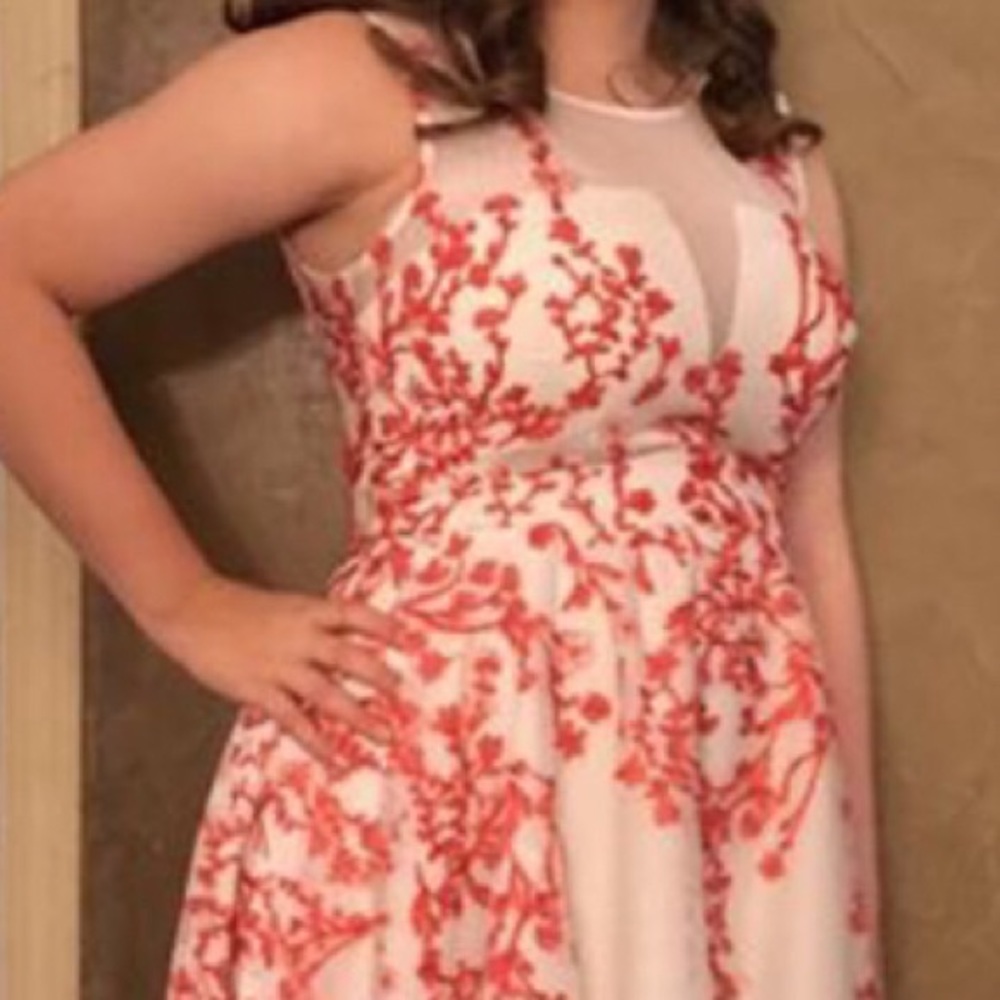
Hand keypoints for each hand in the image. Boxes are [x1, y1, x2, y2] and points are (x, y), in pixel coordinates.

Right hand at [139, 571, 408, 761]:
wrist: (192, 610)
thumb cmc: (237, 608)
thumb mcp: (283, 607)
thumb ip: (310, 624)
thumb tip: (342, 641)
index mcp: (306, 611)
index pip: (352, 614)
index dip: (380, 625)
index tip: (406, 638)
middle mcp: (299, 637)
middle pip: (348, 656)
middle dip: (378, 674)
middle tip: (403, 692)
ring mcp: (280, 665)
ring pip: (327, 693)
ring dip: (358, 715)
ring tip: (383, 733)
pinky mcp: (258, 689)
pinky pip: (293, 719)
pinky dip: (315, 740)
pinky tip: (333, 757)